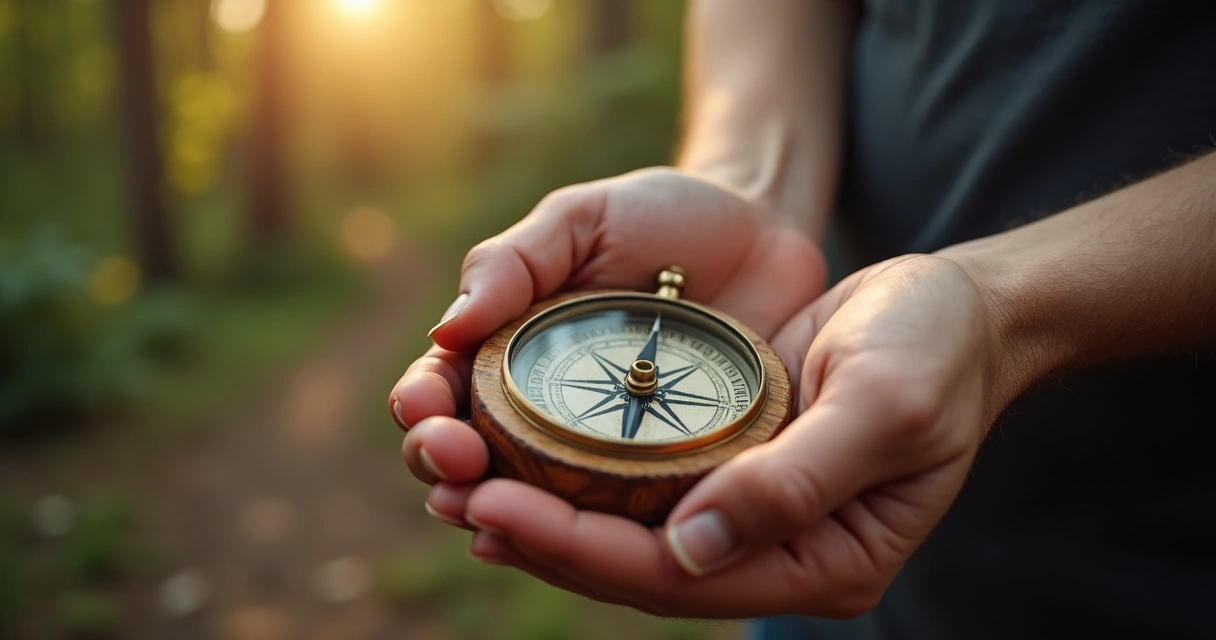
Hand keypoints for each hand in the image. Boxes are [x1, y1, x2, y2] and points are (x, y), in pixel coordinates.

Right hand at [387, 166, 824, 504]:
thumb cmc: (661, 221)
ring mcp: (601, 457)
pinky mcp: (665, 481)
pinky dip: (586, 544)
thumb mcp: (581, 220)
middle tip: (457, 466)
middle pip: (469, 463)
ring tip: (487, 523)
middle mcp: (539, 416)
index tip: (426, 409)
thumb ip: (513, 261)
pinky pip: (619, 524)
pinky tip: (569, 551)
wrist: (764, 238)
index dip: (421, 409)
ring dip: (500, 520)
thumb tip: (446, 328)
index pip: (439, 394)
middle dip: (446, 469)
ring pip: (532, 508)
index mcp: (504, 354)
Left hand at [436, 255, 1007, 618]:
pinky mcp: (728, 470)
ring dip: (545, 515)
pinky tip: (516, 461)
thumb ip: (796, 483)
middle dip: (542, 540)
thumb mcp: (882, 404)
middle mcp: (777, 553)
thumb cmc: (933, 349)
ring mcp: (749, 516)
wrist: (950, 308)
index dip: (579, 549)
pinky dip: (576, 480)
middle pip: (637, 571)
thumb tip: (690, 549)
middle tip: (452, 498)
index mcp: (825, 561)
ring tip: (458, 488)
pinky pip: (639, 490)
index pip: (678, 576)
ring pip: (628, 538)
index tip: (493, 509)